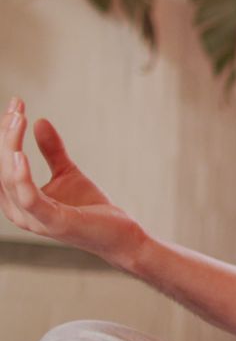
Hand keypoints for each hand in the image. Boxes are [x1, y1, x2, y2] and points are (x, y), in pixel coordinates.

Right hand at [1, 97, 145, 266]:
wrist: (119, 235)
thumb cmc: (90, 208)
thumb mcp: (67, 172)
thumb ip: (51, 151)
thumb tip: (38, 121)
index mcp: (17, 200)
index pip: (0, 164)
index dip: (4, 134)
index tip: (16, 105)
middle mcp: (18, 211)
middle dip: (5, 135)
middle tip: (16, 107)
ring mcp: (33, 219)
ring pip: (8, 179)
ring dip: (9, 146)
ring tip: (18, 119)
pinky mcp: (53, 221)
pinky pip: (29, 197)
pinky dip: (21, 176)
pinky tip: (20, 155)